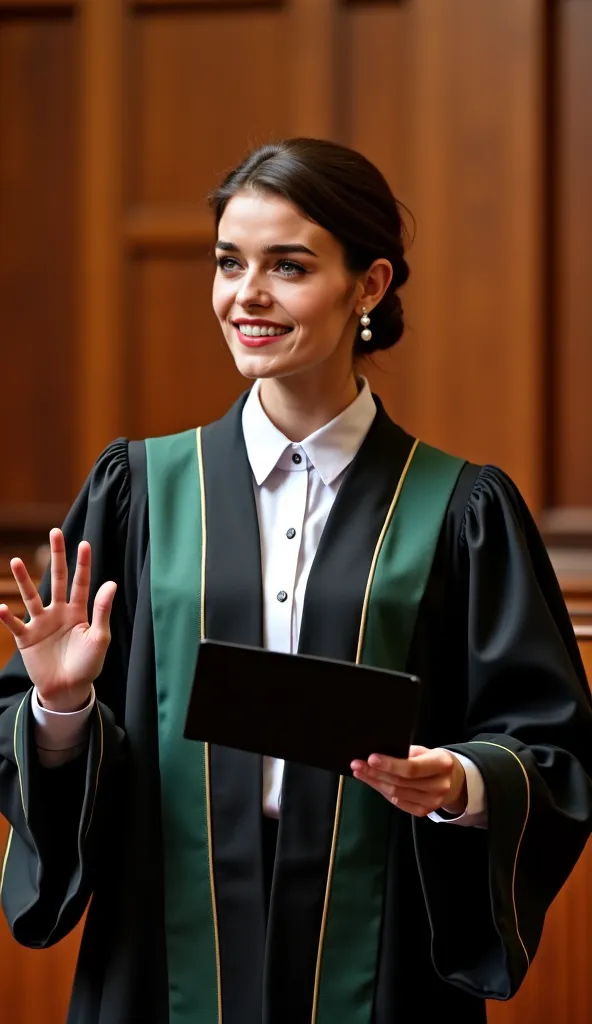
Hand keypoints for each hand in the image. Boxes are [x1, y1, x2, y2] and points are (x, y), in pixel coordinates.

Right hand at [0, 528, 116, 711]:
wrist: (68, 690)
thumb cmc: (87, 664)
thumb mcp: (99, 638)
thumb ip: (102, 611)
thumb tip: (110, 583)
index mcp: (78, 611)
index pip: (81, 582)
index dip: (83, 563)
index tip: (84, 543)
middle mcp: (59, 612)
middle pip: (58, 579)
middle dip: (57, 557)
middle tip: (56, 532)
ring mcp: (41, 623)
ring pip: (31, 596)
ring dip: (24, 580)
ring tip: (16, 561)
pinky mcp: (27, 638)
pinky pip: (16, 625)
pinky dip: (7, 617)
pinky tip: (2, 607)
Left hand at [351, 745, 467, 817]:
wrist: (455, 781)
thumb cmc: (435, 761)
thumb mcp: (426, 751)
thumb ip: (407, 753)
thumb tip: (379, 754)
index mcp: (442, 764)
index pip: (412, 768)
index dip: (390, 764)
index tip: (370, 758)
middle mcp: (440, 785)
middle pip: (400, 782)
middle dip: (375, 773)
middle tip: (357, 764)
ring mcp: (433, 802)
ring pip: (396, 793)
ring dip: (375, 782)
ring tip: (360, 772)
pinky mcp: (425, 812)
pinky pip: (399, 802)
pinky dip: (383, 792)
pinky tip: (373, 783)